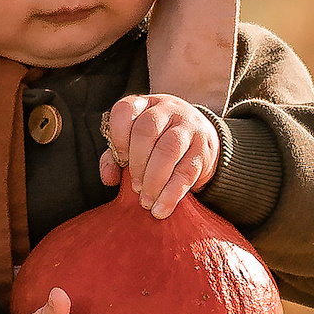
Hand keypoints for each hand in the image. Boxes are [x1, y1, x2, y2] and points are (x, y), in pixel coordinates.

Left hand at [99, 92, 220, 216]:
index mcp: (145, 104)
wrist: (202, 141)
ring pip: (168, 150)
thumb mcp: (135, 143)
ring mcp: (188, 126)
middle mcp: (168, 109)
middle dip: (137, 162)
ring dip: (153, 180)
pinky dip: (171, 194)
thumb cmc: (159, 143)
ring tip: (145, 201)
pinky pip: (186, 171)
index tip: (120, 159)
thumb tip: (109, 177)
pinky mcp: (204, 149)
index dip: (118, 136)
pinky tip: (161, 209)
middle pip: (147, 129)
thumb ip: (115, 157)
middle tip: (135, 187)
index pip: (125, 110)